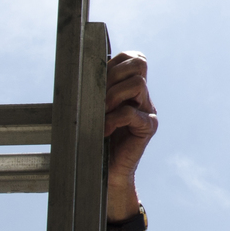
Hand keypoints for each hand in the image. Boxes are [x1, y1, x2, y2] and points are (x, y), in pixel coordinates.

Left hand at [104, 51, 156, 220]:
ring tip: (102, 112)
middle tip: (98, 97)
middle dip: (113, 76)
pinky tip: (104, 130)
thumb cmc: (95, 139)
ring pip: (137, 84)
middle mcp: (143, 96)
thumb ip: (95, 90)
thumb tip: (80, 71)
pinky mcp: (148, 127)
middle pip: (139, 64)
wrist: (105, 172)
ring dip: (113, 95)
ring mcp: (148, 110)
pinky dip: (113, 119)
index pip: (133, 58)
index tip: (97, 80)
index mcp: (132, 87)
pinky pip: (131, 113)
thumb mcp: (93, 108)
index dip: (115, 63)